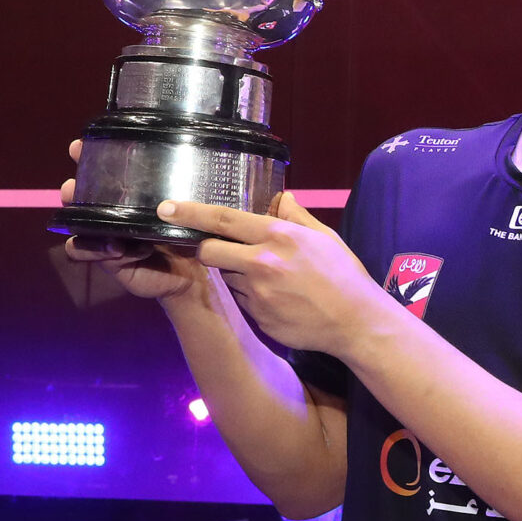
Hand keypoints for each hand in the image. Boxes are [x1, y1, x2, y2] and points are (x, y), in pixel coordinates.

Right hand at [58, 140, 201, 301]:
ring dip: (78, 220)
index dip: (86, 156)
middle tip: (74, 187)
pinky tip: (118, 248)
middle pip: (78, 196)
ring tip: (91, 219)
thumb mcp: (185, 209)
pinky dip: (98, 249)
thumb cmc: (188, 234)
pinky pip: (88, 253)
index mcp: (126, 195)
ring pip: (77, 226)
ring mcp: (106, 236)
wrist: (193, 273)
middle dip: (72, 188)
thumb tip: (188, 166)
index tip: (79, 146)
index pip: (99, 171)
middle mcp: (111, 213)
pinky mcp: (108, 260)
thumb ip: (180, 194)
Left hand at [162, 192, 386, 354]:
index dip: (189, 212)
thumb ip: (297, 216)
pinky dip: (253, 296)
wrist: (356, 323)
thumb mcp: (325, 238)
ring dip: (237, 273)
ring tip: (272, 278)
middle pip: (208, 251)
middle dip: (208, 249)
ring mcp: (257, 293)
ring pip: (227, 277)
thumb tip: (282, 197)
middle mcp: (262, 263)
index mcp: (279, 236)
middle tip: (224, 250)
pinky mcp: (258, 316)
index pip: (222, 219)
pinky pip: (243, 300)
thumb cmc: (344, 276)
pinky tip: (279, 298)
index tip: (165, 208)